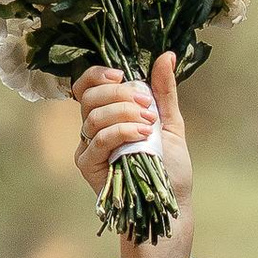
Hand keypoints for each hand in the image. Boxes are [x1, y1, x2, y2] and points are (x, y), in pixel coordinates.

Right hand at [73, 53, 193, 257]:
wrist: (169, 203)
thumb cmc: (169, 168)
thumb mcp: (170, 123)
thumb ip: (164, 91)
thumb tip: (167, 55)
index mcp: (109, 114)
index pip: (88, 85)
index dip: (98, 74)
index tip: (120, 75)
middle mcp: (93, 128)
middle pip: (89, 96)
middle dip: (119, 95)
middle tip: (146, 107)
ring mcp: (88, 147)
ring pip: (93, 115)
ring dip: (123, 113)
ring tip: (148, 125)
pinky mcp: (88, 166)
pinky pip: (97, 139)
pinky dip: (120, 131)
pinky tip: (141, 135)